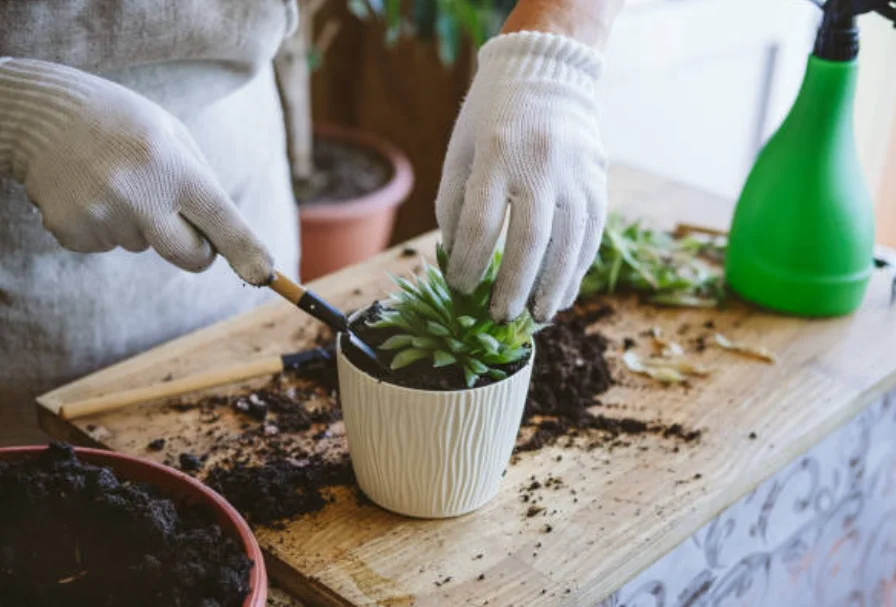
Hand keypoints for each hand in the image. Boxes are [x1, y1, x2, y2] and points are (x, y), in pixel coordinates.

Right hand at [0, 58, 272, 284]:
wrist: (39, 115)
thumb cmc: (121, 123)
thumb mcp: (173, 135)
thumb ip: (203, 183)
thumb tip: (231, 239)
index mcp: (170, 165)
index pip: (220, 219)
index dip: (245, 249)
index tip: (264, 274)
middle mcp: (138, 194)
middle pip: (190, 255)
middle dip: (197, 249)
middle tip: (180, 218)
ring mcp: (101, 215)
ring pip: (144, 246)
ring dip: (139, 223)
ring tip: (114, 181)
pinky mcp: (71, 231)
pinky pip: (108, 245)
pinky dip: (105, 226)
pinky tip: (90, 191)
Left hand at [435, 32, 607, 321]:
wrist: (547, 72)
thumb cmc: (492, 116)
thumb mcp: (461, 148)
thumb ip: (455, 201)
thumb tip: (455, 257)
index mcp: (496, 153)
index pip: (480, 222)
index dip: (467, 262)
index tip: (459, 288)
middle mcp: (540, 164)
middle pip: (529, 240)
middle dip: (513, 285)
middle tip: (499, 317)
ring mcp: (575, 174)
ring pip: (568, 243)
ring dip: (552, 287)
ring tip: (537, 317)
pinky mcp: (597, 182)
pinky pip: (590, 235)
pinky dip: (576, 269)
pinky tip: (563, 293)